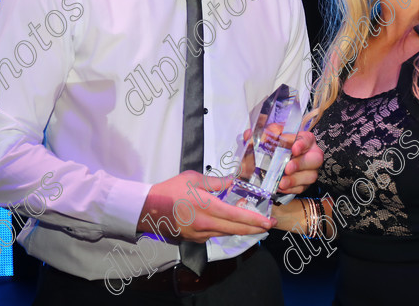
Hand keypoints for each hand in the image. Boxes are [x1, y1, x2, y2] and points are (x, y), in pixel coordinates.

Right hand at [137, 171, 275, 242]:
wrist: (149, 209)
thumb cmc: (170, 190)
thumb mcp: (193, 179)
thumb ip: (215, 182)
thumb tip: (231, 182)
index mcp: (206, 206)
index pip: (236, 216)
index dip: (254, 220)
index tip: (268, 221)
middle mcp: (205, 224)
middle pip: (236, 229)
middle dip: (255, 228)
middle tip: (269, 225)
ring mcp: (200, 234)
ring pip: (227, 233)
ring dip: (243, 230)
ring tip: (256, 225)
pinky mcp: (194, 238)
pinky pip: (216, 235)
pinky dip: (228, 230)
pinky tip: (233, 225)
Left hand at [278, 130, 322, 193]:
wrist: (273, 158)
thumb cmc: (278, 142)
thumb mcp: (275, 133)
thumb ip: (273, 131)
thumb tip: (270, 135)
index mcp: (306, 139)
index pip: (307, 139)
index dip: (302, 144)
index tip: (294, 149)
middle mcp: (312, 154)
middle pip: (316, 159)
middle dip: (300, 164)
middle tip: (287, 168)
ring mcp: (310, 170)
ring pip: (310, 176)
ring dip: (295, 180)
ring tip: (281, 182)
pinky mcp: (305, 183)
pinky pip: (301, 188)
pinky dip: (291, 188)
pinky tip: (281, 187)